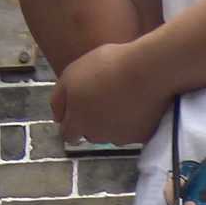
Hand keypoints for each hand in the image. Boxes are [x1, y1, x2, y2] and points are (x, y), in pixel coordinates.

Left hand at [52, 41, 169, 147]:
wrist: (148, 70)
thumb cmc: (107, 66)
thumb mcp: (71, 74)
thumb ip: (59, 98)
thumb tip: (57, 118)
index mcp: (78, 121)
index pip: (68, 134)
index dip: (72, 122)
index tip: (78, 109)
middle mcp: (98, 136)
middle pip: (91, 134)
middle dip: (93, 121)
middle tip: (103, 97)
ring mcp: (122, 138)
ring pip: (113, 134)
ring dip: (114, 122)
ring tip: (122, 98)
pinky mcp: (143, 136)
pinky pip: (134, 131)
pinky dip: (134, 121)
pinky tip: (139, 103)